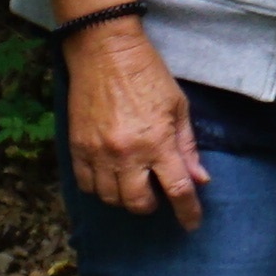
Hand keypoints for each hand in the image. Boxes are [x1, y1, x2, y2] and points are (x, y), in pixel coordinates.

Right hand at [67, 13, 211, 227]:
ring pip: (110, 198)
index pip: (177, 190)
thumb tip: (200, 179)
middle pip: (138, 203)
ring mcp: (98, 152)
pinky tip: (109, 177)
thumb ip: (187, 147)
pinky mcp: (76, 147)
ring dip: (124, 198)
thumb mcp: (178, 107)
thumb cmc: (147, 75)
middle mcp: (127, 153)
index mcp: (157, 142)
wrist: (104, 52)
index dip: (188, 212)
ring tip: (132, 183)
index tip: (191, 223)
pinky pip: (85, 184)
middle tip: (156, 193)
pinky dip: (99, 188)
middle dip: (151, 205)